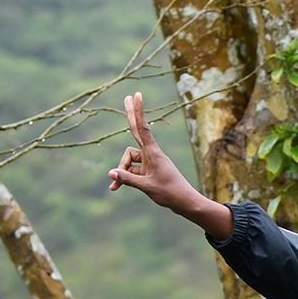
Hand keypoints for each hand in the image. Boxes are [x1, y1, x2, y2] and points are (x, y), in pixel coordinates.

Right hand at [107, 92, 232, 239]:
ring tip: (115, 187)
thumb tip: (111, 173)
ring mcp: (150, 162)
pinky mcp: (150, 171)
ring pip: (129, 160)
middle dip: (130, 116)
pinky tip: (116, 187)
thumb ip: (127, 179)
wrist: (186, 203)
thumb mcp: (146, 187)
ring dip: (122, 171)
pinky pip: (132, 170)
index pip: (143, 128)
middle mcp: (151, 154)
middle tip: (126, 96)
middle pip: (136, 131)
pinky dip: (125, 178)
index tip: (136, 95)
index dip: (138, 111)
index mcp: (153, 153)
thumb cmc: (170, 193)